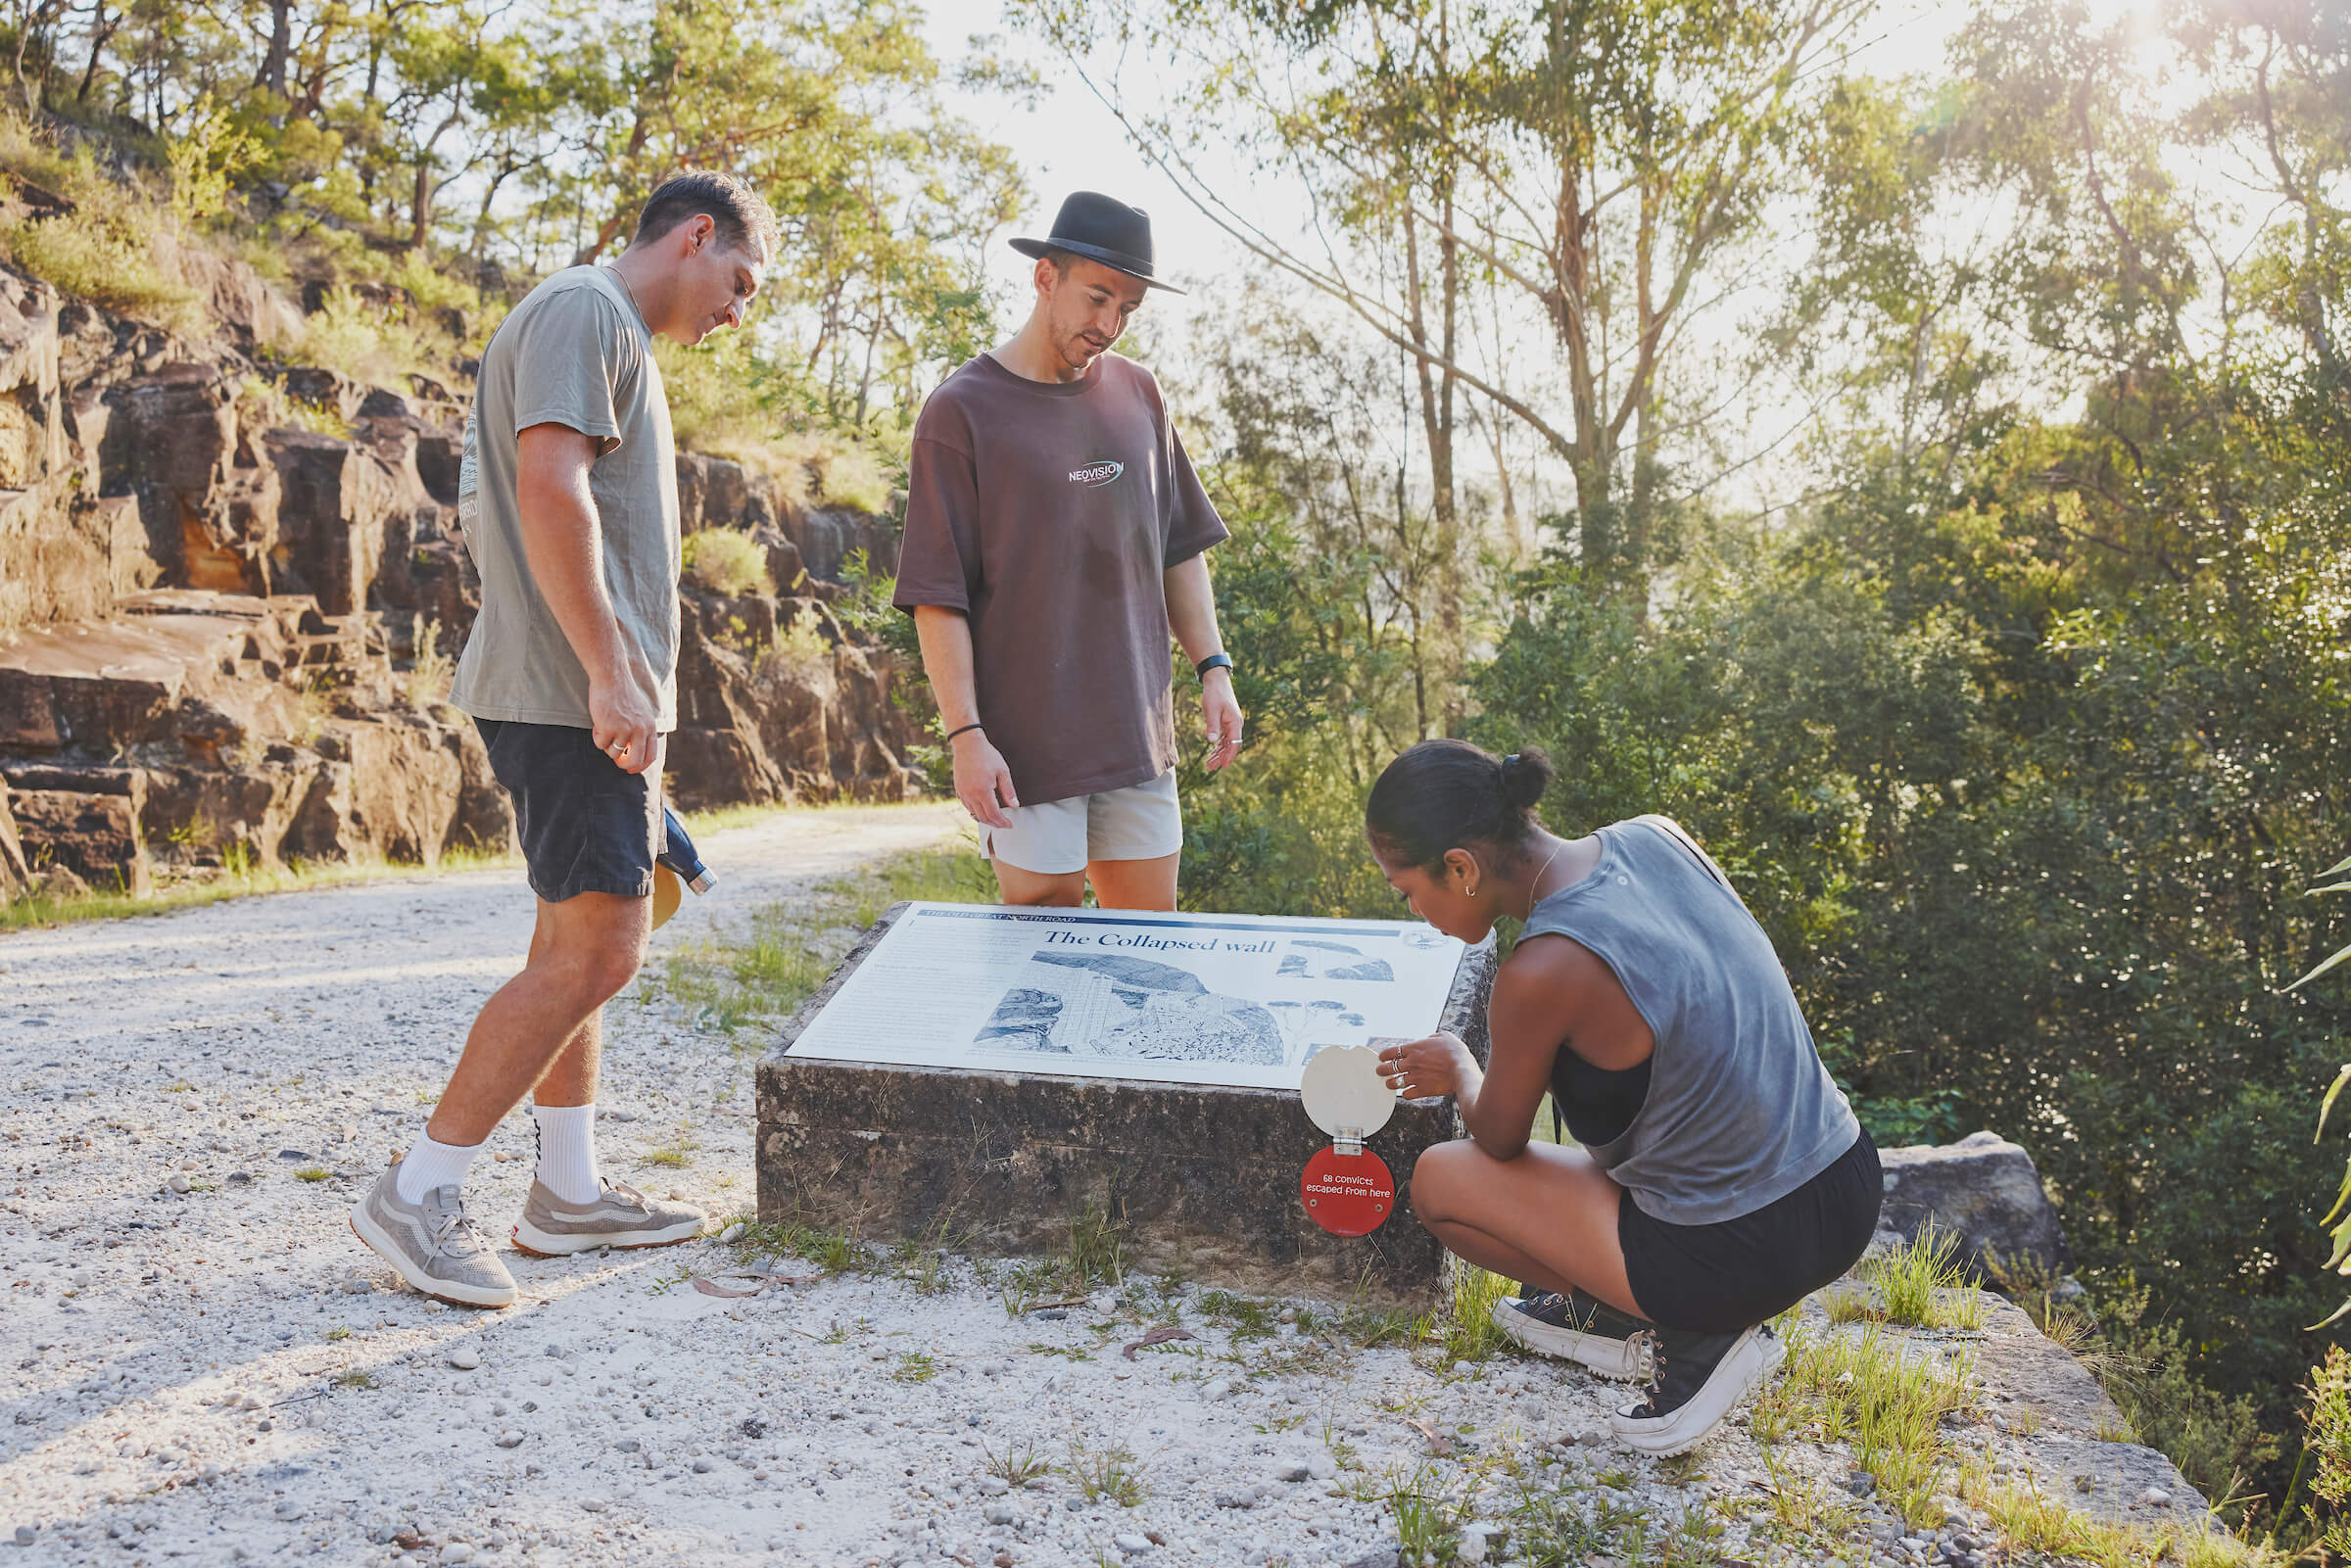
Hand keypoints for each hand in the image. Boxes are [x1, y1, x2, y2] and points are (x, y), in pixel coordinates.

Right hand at [590, 657, 660, 775]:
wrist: (611, 677)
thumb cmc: (622, 694)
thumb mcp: (640, 713)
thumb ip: (640, 732)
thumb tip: (632, 755)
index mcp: (650, 727)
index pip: (651, 756)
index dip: (640, 766)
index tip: (631, 770)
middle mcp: (640, 730)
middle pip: (634, 761)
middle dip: (624, 765)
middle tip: (617, 761)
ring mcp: (624, 729)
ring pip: (614, 753)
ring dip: (607, 745)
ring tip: (605, 728)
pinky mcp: (609, 727)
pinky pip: (600, 744)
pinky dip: (597, 737)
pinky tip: (598, 722)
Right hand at [951, 729, 1018, 829]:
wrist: (968, 744)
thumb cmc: (986, 755)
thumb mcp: (1003, 771)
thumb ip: (1009, 791)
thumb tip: (1014, 805)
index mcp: (983, 791)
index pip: (993, 814)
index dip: (1002, 822)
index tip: (1009, 825)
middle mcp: (971, 795)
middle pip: (983, 817)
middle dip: (994, 823)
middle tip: (1003, 824)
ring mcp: (963, 793)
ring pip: (973, 813)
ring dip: (984, 818)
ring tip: (995, 817)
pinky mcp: (958, 789)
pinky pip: (967, 806)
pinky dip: (975, 811)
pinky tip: (982, 808)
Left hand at [1201, 668, 1243, 771]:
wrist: (1216, 680)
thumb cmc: (1215, 693)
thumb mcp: (1211, 710)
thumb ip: (1212, 726)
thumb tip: (1211, 742)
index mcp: (1235, 722)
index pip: (1235, 743)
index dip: (1229, 756)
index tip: (1223, 766)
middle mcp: (1235, 724)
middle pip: (1231, 745)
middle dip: (1221, 757)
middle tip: (1210, 767)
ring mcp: (1231, 724)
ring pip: (1226, 743)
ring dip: (1219, 753)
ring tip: (1209, 764)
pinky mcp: (1225, 722)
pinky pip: (1223, 738)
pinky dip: (1218, 746)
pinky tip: (1212, 753)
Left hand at [1377, 1032, 1472, 1100]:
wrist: (1462, 1069)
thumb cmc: (1456, 1052)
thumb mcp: (1445, 1036)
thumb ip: (1433, 1037)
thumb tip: (1429, 1039)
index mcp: (1414, 1048)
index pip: (1390, 1052)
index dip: (1383, 1055)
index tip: (1382, 1058)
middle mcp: (1411, 1063)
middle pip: (1387, 1068)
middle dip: (1381, 1070)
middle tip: (1380, 1071)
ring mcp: (1415, 1077)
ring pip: (1394, 1083)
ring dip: (1390, 1083)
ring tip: (1390, 1083)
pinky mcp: (1422, 1090)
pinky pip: (1406, 1094)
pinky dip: (1405, 1093)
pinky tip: (1407, 1091)